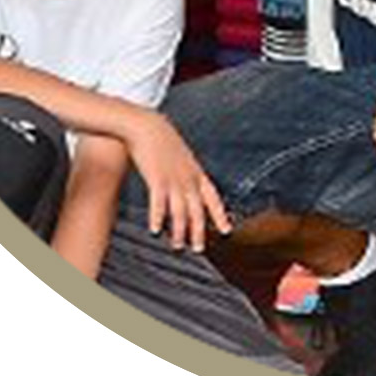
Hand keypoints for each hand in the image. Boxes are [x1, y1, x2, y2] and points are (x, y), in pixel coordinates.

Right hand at [127, 111, 232, 250]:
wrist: (148, 126)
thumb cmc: (163, 142)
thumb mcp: (182, 158)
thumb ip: (187, 174)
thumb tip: (189, 188)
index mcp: (196, 173)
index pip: (213, 198)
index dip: (220, 215)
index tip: (227, 231)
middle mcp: (188, 178)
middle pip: (197, 210)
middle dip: (199, 231)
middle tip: (198, 249)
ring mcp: (173, 179)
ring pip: (180, 211)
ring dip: (179, 231)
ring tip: (177, 246)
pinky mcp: (156, 178)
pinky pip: (158, 203)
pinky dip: (158, 218)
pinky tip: (155, 231)